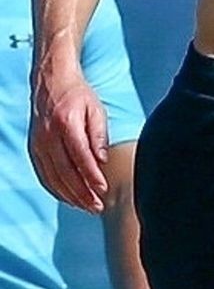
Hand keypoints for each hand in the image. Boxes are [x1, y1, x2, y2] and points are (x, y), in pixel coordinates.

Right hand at [30, 71, 109, 212]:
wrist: (51, 81)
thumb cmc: (78, 95)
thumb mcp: (96, 109)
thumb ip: (100, 135)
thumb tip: (102, 161)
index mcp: (66, 123)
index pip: (80, 157)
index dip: (91, 176)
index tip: (103, 190)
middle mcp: (48, 136)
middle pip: (65, 172)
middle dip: (82, 193)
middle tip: (97, 206)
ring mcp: (38, 143)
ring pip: (52, 177)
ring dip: (70, 196)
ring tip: (86, 207)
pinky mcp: (34, 149)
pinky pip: (44, 174)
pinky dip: (56, 189)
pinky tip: (69, 198)